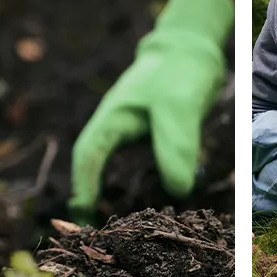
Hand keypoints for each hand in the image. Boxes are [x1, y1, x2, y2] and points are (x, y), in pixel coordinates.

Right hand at [70, 0, 233, 219]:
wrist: (194, 48)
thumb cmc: (180, 70)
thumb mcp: (179, 107)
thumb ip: (175, 146)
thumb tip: (177, 190)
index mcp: (114, 116)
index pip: (88, 154)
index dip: (83, 184)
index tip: (82, 213)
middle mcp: (118, 125)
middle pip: (95, 164)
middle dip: (90, 194)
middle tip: (93, 228)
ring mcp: (134, 130)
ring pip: (117, 165)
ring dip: (114, 191)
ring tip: (117, 222)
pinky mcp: (153, 134)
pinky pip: (139, 164)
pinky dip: (139, 183)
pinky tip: (150, 200)